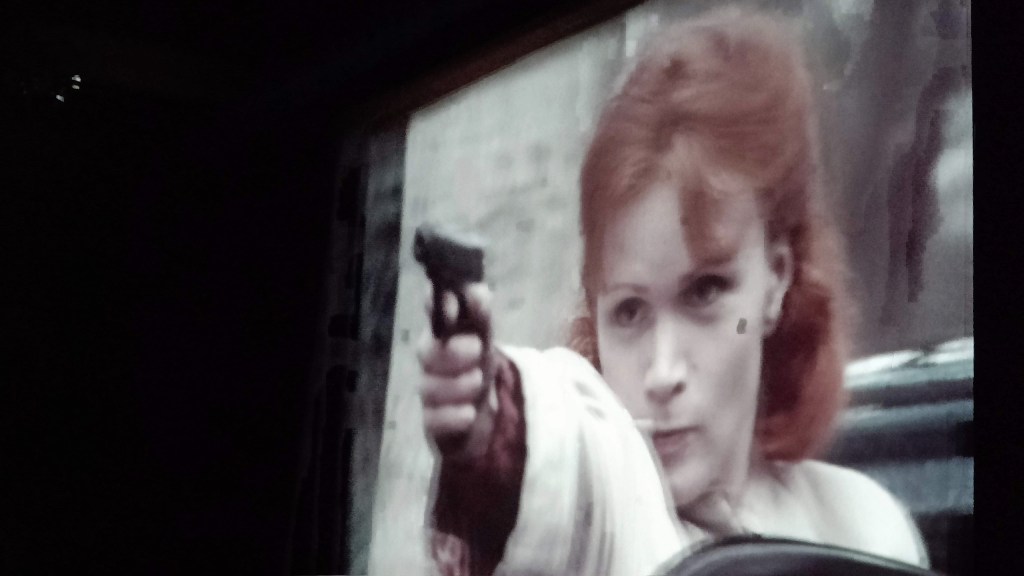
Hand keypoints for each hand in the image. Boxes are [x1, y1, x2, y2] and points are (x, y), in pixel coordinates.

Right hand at [417, 282, 495, 459]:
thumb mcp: (486, 342)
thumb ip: (482, 317)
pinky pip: (433, 420)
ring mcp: (430, 393)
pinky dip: (451, 416)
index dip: (435, 304)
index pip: (432, 313)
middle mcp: (431, 362)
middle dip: (451, 350)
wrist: (486, 417)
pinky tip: (469, 414)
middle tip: (476, 348)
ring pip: (429, 387)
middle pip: (426, 352)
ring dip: (456, 384)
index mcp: (443, 334)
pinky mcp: (433, 423)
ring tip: (479, 382)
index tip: (452, 303)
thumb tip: (477, 290)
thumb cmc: (479, 369)